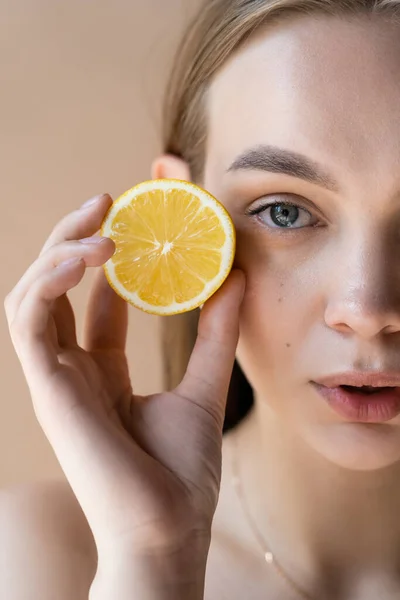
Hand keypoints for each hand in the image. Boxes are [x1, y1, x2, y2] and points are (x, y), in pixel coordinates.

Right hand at [4, 192, 244, 588]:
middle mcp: (72, 368)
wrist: (167, 531)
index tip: (136, 221)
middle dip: (75, 239)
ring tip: (99, 220)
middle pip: (57, 287)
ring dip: (59, 250)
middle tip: (107, 201)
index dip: (111, 257)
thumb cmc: (180, 473)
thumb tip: (237, 276)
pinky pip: (28, 320)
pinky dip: (49, 280)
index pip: (96, 300)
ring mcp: (55, 377)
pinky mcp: (47, 387)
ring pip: (32, 294)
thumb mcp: (206, 385)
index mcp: (102, 371)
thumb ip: (215, 332)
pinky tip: (87, 256)